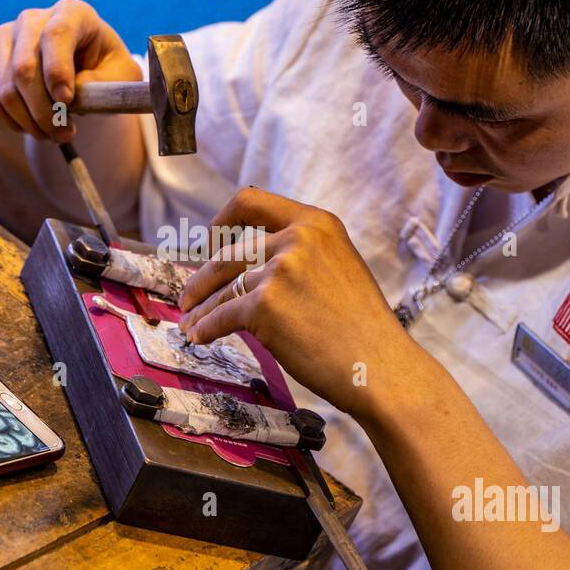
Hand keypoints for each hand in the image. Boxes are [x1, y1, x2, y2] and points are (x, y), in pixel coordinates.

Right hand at [0, 0, 140, 141]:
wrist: (81, 69)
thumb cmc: (105, 71)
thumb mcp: (121, 77)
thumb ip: (103, 84)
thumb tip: (69, 95)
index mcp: (72, 13)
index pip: (56, 35)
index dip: (58, 71)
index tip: (67, 103)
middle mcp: (32, 18)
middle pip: (25, 69)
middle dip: (45, 112)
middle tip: (64, 135)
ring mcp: (3, 34)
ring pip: (6, 89)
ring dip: (30, 123)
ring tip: (53, 134)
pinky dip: (12, 121)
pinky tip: (32, 126)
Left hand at [177, 187, 422, 420]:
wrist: (380, 367)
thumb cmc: (363, 329)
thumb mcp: (338, 267)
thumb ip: (301, 254)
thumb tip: (251, 264)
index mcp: (316, 223)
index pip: (251, 201)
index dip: (222, 221)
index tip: (210, 242)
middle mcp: (297, 238)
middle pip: (228, 253)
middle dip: (201, 278)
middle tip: (188, 296)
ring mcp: (279, 270)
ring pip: (223, 288)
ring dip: (200, 308)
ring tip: (190, 323)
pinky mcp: (265, 305)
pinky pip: (222, 316)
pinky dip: (206, 328)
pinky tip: (200, 337)